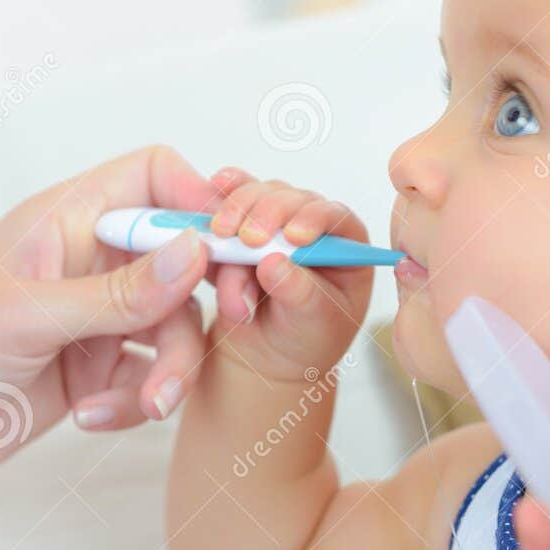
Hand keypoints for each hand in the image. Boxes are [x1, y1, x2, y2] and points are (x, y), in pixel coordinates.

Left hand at [0, 146, 216, 506]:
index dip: (199, 201)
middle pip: (182, 259)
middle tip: (220, 335)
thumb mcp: (28, 320)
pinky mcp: (93, 371)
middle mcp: (84, 260)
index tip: (230, 251)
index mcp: (62, 220)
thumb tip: (196, 251)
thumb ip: (119, 292)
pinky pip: (150, 375)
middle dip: (200, 306)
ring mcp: (91, 317)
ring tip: (146, 406)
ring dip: (170, 370)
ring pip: (175, 327)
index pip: (154, 175)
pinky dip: (136, 401)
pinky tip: (92, 420)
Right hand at [201, 168, 371, 382]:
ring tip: (220, 246)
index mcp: (343, 249)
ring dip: (235, 215)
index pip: (336, 218)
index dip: (314, 219)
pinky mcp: (239, 230)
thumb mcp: (311, 325)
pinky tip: (206, 194)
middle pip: (290, 200)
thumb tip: (273, 263)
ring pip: (254, 199)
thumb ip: (298, 293)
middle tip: (246, 239)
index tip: (292, 236)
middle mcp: (310, 229)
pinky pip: (227, 206)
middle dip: (266, 213)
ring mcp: (272, 226)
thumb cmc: (303, 340)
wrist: (266, 355)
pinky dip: (214, 203)